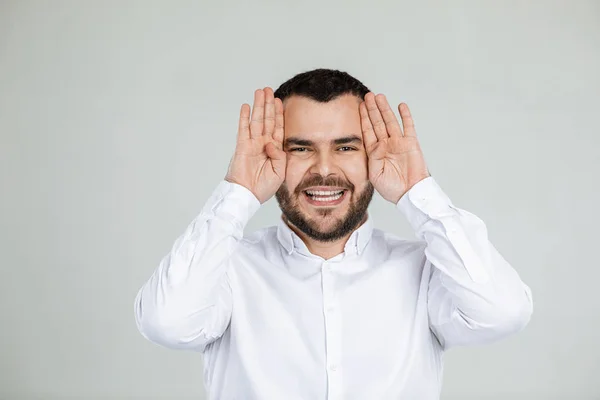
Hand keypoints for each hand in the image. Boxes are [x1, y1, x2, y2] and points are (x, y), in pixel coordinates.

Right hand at [225, 87, 285, 203]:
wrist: (247, 195)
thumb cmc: (263, 187)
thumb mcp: (280, 172)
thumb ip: (279, 155)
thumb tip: (270, 142)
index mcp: (274, 150)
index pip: (277, 127)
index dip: (278, 114)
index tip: (279, 101)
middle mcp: (263, 144)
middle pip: (266, 120)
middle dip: (268, 104)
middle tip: (269, 90)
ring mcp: (252, 144)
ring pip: (256, 120)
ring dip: (258, 106)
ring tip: (259, 92)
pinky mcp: (242, 146)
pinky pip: (243, 129)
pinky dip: (244, 118)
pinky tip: (246, 107)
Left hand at [359, 92, 430, 203]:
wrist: (409, 194)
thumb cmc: (391, 188)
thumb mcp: (375, 174)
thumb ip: (373, 158)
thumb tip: (378, 143)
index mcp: (375, 152)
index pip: (368, 131)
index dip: (364, 118)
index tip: (360, 106)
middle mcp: (386, 145)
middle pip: (378, 122)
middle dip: (372, 109)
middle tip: (368, 95)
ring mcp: (399, 143)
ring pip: (390, 121)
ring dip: (385, 109)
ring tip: (380, 96)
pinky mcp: (411, 143)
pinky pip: (408, 127)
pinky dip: (405, 116)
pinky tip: (401, 106)